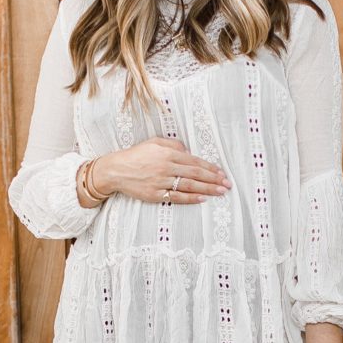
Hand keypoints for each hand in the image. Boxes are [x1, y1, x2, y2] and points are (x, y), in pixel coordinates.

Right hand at [87, 138, 231, 205]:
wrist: (115, 170)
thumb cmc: (135, 155)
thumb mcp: (154, 143)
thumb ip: (173, 145)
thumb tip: (188, 151)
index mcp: (167, 154)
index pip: (194, 161)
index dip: (210, 168)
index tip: (221, 172)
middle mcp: (166, 167)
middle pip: (195, 174)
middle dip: (214, 179)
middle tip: (227, 184)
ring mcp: (161, 182)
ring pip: (189, 186)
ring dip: (207, 189)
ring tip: (220, 192)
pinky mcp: (155, 195)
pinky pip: (176, 197)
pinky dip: (190, 199)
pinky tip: (202, 199)